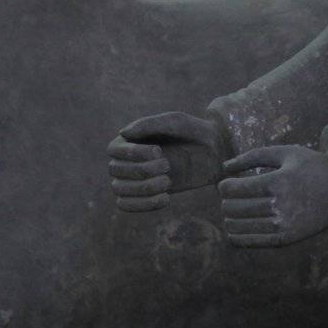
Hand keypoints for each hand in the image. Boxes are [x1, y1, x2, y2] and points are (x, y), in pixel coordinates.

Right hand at [107, 111, 227, 212]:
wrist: (213, 152)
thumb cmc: (192, 132)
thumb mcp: (174, 122)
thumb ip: (148, 124)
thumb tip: (122, 133)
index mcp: (129, 139)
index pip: (114, 150)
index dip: (132, 154)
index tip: (159, 151)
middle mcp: (125, 159)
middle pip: (115, 170)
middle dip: (141, 170)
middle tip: (167, 166)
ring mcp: (132, 179)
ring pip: (119, 190)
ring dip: (143, 188)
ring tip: (167, 182)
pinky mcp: (143, 196)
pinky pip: (126, 205)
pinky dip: (143, 204)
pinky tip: (166, 198)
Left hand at [218, 145, 327, 247]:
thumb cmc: (310, 166)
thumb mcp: (284, 153)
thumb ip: (251, 156)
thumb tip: (224, 166)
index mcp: (277, 182)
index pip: (233, 189)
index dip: (224, 186)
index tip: (227, 183)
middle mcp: (279, 206)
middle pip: (232, 208)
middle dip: (226, 201)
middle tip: (231, 196)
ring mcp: (282, 226)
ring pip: (237, 226)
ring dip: (229, 218)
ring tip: (233, 210)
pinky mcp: (286, 240)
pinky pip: (250, 242)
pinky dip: (237, 236)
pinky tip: (235, 227)